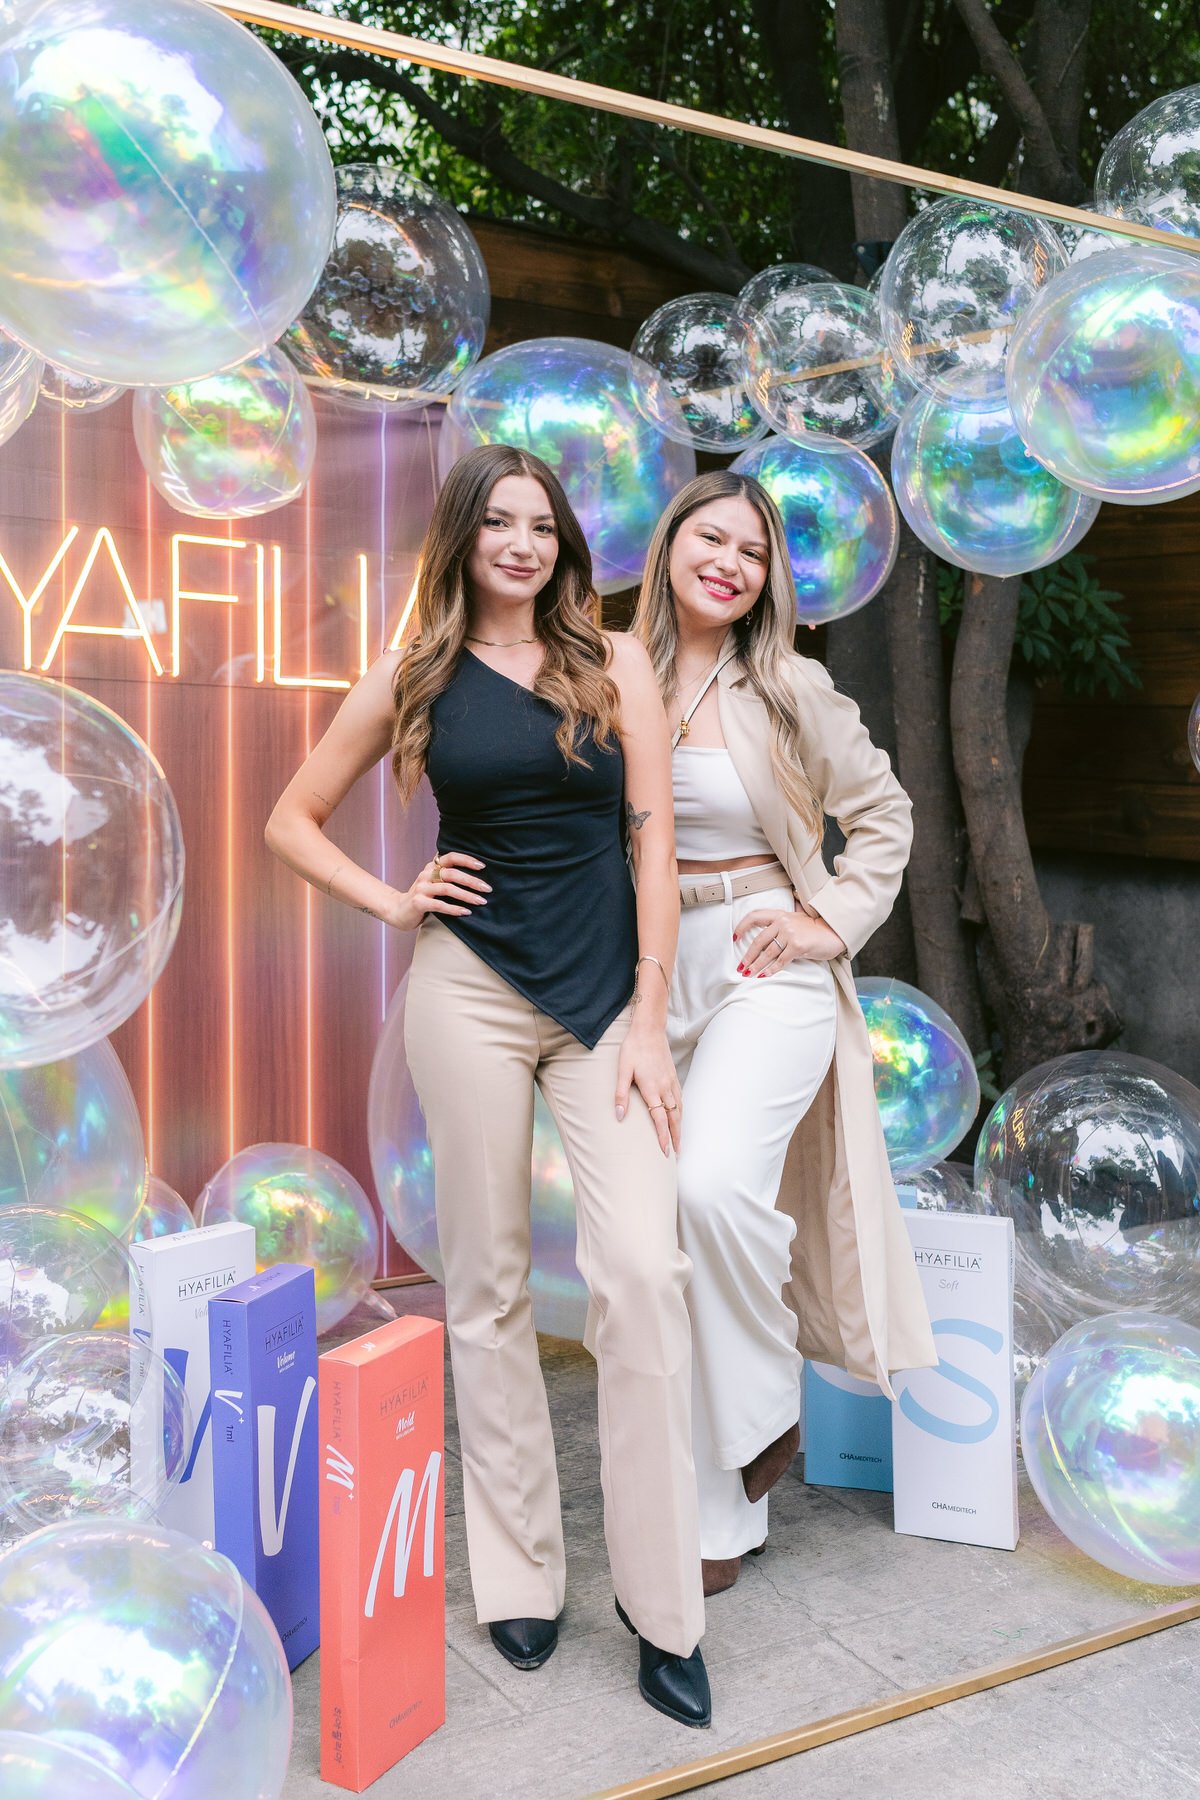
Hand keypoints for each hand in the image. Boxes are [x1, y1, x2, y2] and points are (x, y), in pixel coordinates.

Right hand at [390, 852, 489, 930]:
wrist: (398, 911)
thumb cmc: (424, 897)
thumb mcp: (434, 883)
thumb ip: (449, 878)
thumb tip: (479, 879)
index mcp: (432, 866)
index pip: (451, 857)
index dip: (467, 860)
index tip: (483, 866)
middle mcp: (426, 874)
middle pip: (452, 873)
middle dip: (472, 881)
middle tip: (488, 889)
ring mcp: (421, 888)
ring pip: (447, 888)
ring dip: (467, 895)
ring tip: (481, 901)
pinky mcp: (418, 902)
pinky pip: (439, 904)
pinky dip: (454, 908)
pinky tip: (466, 912)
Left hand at [614, 1020, 681, 1154]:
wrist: (649, 1030)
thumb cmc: (633, 1049)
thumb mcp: (622, 1071)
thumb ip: (621, 1095)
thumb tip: (619, 1116)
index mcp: (652, 1089)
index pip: (660, 1119)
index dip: (663, 1137)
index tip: (665, 1151)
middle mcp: (665, 1088)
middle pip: (674, 1118)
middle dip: (676, 1137)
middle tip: (676, 1153)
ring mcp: (671, 1082)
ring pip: (679, 1110)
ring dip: (680, 1127)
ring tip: (679, 1140)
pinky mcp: (673, 1076)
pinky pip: (680, 1099)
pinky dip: (681, 1112)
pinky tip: (679, 1116)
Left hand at [733, 905, 845, 976]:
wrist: (834, 933)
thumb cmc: (814, 929)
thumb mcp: (796, 919)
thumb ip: (782, 922)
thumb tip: (766, 933)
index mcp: (780, 915)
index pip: (754, 916)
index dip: (742, 926)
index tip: (735, 938)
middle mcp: (783, 922)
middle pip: (758, 940)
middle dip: (748, 956)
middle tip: (741, 967)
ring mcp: (790, 934)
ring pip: (767, 953)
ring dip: (756, 965)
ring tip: (748, 974)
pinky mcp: (797, 946)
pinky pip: (780, 961)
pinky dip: (771, 970)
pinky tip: (764, 976)